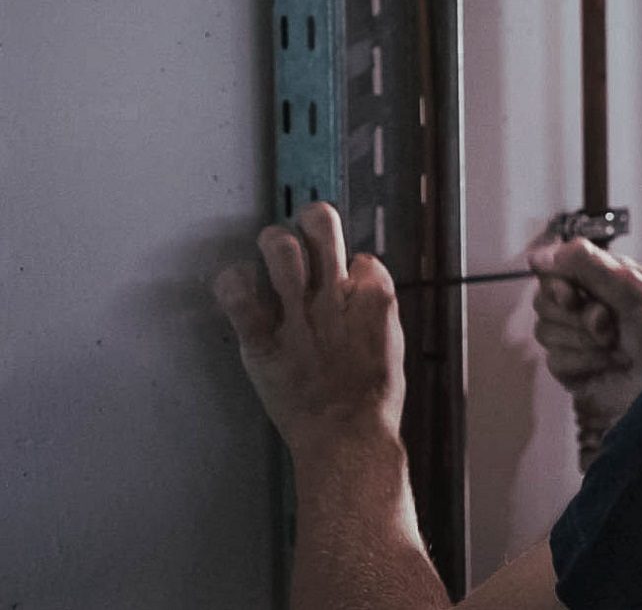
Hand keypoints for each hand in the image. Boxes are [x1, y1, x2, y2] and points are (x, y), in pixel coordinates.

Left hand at [212, 202, 404, 454]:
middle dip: (311, 219)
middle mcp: (331, 299)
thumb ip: (378, 307)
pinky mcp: (263, 342)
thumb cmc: (369, 401)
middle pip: (320, 223)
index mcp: (369, 301)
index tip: (344, 277)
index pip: (362, 254)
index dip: (352, 262)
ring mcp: (296, 317)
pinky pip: (238, 296)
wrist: (347, 439)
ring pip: (279, 246)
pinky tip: (239, 284)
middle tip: (304, 236)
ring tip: (273, 256)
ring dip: (275, 243)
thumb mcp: (391, 346)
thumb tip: (364, 273)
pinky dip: (233, 282)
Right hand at [526, 237, 641, 465]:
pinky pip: (555, 361)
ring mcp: (581, 339)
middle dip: (577, 316)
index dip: (556, 283)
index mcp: (602, 279)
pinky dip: (583, 362)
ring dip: (583, 340)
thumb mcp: (631, 286)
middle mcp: (588, 306)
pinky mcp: (577, 370)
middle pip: (543, 302)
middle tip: (609, 324)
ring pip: (545, 331)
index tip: (574, 296)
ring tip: (616, 346)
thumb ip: (585, 264)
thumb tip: (537, 256)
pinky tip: (611, 363)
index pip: (554, 271)